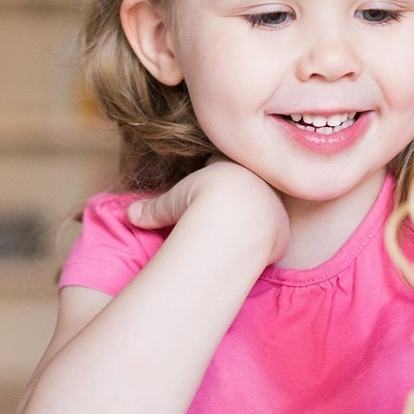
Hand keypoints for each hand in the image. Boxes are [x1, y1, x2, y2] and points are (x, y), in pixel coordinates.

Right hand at [126, 158, 289, 265]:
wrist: (237, 223)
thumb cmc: (200, 205)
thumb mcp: (171, 204)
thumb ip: (153, 209)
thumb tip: (130, 216)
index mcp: (232, 167)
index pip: (223, 162)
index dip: (214, 170)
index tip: (206, 183)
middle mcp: (258, 182)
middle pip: (251, 183)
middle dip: (241, 192)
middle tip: (226, 207)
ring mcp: (274, 206)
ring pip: (267, 208)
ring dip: (256, 218)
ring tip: (240, 232)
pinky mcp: (283, 231)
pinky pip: (274, 235)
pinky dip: (264, 243)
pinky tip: (251, 251)